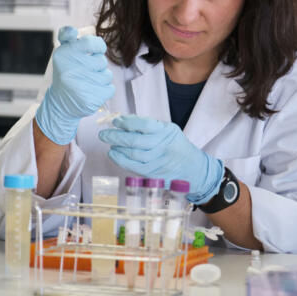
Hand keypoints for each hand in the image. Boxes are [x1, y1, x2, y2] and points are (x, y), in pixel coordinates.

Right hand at [35, 26, 113, 144]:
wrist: (60, 103)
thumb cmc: (66, 74)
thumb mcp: (63, 53)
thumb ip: (67, 37)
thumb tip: (72, 30)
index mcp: (64, 54)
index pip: (91, 42)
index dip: (98, 46)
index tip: (96, 50)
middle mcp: (71, 69)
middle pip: (102, 61)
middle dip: (98, 65)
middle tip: (85, 71)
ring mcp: (80, 86)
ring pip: (107, 75)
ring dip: (101, 79)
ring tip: (88, 82)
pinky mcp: (89, 100)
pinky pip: (110, 89)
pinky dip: (104, 91)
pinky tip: (91, 92)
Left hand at [98, 115, 223, 203]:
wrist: (192, 167)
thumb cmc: (175, 145)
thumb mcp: (168, 130)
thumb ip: (148, 126)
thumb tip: (124, 121)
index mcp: (167, 131)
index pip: (144, 125)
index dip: (127, 123)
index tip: (116, 121)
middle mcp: (163, 147)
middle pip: (135, 141)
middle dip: (116, 137)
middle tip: (103, 134)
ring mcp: (158, 162)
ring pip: (133, 155)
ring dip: (117, 149)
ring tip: (109, 143)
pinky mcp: (154, 174)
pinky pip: (134, 167)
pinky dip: (121, 160)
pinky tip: (113, 154)